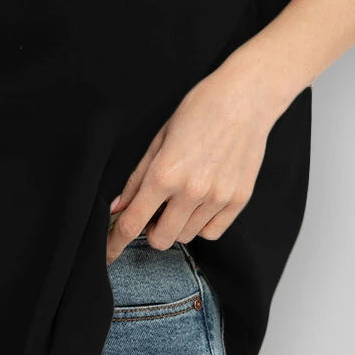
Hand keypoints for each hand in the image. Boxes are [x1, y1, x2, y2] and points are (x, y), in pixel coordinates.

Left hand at [106, 54, 282, 264]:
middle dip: (151, 230)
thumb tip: (118, 206)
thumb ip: (137, 176)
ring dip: (177, 225)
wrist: (245, 99)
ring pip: (186, 237)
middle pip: (161, 239)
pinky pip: (212, 232)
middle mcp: (191, 191)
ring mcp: (217, 198)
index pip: (133, 222)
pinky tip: (201, 202)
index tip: (109, 254)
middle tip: (154, 211)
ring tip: (181, 197)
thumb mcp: (159, 137)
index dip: (116, 242)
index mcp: (165, 172)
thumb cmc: (199, 110)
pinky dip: (201, 224)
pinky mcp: (238, 201)